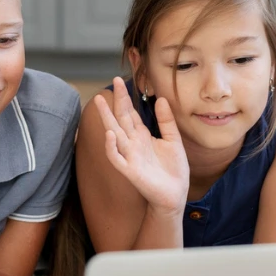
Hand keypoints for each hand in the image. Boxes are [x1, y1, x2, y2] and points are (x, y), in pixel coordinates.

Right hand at [94, 76, 189, 214]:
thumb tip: (160, 99)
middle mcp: (133, 143)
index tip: (119, 80)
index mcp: (142, 136)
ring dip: (106, 119)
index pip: (130, 113)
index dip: (125, 97)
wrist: (175, 195)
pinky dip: (112, 147)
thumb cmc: (173, 170)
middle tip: (113, 81)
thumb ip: (166, 121)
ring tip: (100, 102)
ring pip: (114, 134)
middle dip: (116, 100)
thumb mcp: (173, 140)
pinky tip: (110, 134)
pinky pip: (116, 158)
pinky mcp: (130, 171)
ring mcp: (129, 156)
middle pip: (121, 118)